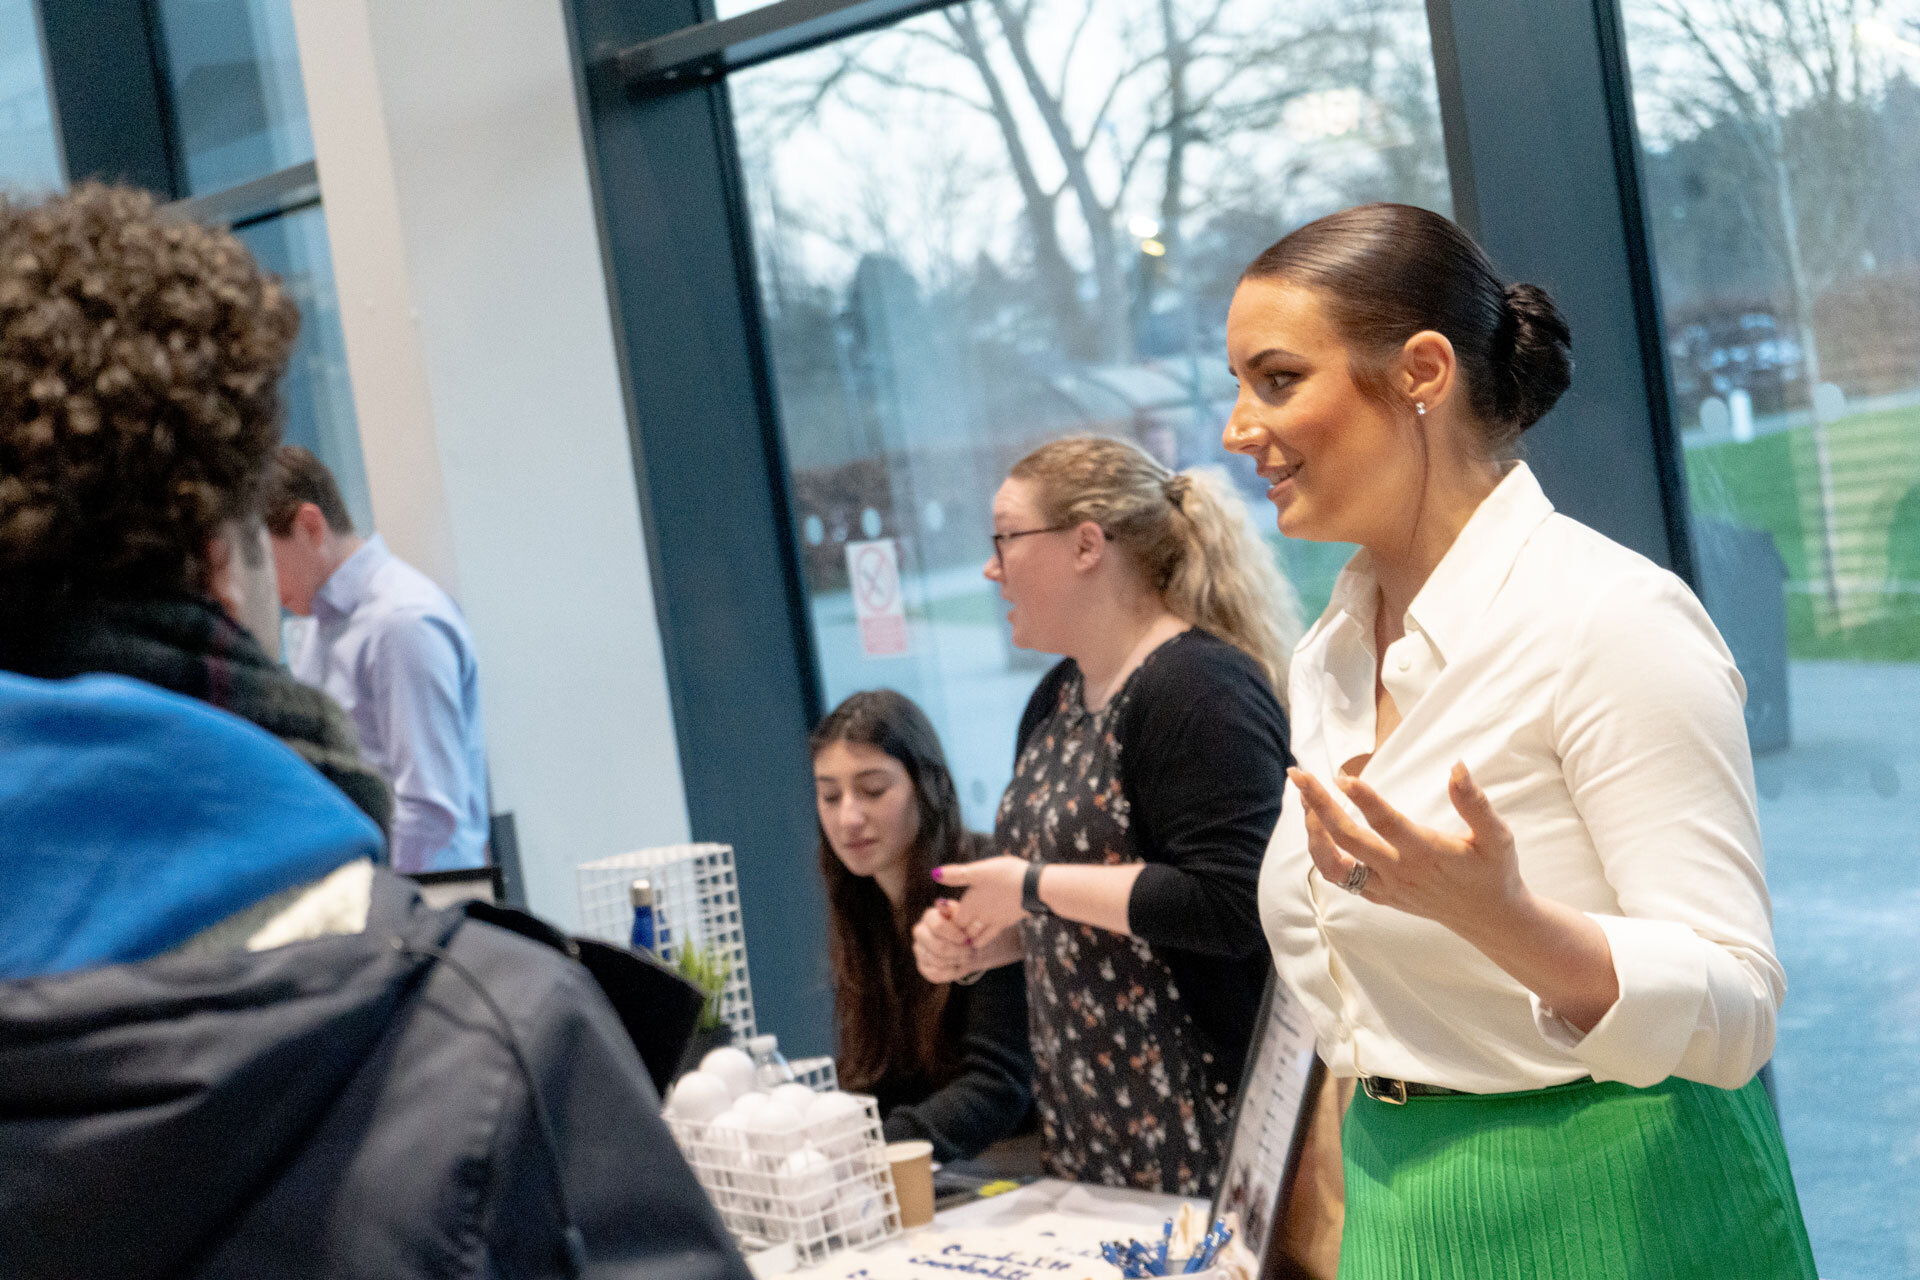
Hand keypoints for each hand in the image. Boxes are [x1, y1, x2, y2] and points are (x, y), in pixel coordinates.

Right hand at [912, 900, 976, 984]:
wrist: (972, 947)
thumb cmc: (969, 929)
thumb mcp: (967, 918)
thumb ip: (956, 912)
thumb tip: (941, 903)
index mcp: (930, 916)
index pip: (937, 926)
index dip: (954, 935)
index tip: (967, 938)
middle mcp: (920, 932)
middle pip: (936, 946)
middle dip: (957, 951)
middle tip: (971, 951)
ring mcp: (920, 950)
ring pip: (937, 961)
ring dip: (957, 961)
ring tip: (968, 957)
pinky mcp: (923, 966)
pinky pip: (936, 974)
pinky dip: (952, 972)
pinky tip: (961, 966)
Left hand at [931, 854, 1029, 942]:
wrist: (1035, 888)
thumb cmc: (1006, 875)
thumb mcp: (979, 870)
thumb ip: (956, 874)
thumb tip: (934, 874)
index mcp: (971, 904)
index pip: (952, 920)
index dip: (946, 921)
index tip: (942, 918)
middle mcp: (980, 916)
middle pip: (963, 931)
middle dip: (957, 932)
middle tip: (950, 929)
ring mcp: (995, 921)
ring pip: (977, 937)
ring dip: (969, 937)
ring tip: (963, 935)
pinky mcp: (1008, 921)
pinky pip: (992, 935)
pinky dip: (984, 938)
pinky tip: (982, 935)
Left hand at [1289, 763, 1526, 939]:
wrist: (1489, 918)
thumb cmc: (1494, 871)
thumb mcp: (1497, 836)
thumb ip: (1475, 803)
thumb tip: (1457, 767)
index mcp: (1426, 854)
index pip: (1387, 825)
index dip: (1364, 800)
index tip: (1342, 777)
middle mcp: (1399, 873)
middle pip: (1347, 839)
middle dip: (1318, 805)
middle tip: (1299, 774)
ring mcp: (1384, 887)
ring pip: (1333, 865)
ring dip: (1313, 831)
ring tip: (1305, 799)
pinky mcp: (1378, 896)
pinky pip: (1339, 877)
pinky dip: (1323, 852)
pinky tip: (1318, 825)